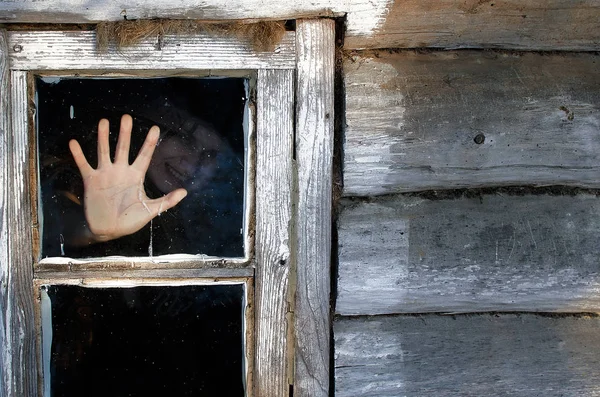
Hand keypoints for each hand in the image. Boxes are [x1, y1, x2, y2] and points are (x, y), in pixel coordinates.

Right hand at [69, 114, 187, 242]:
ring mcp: (105, 174)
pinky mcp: (91, 181)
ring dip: (104, 137)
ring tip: (104, 121)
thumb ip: (167, 201)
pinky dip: (78, 155)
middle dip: (125, 133)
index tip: (155, 128)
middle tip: (127, 117)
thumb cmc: (130, 220)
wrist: (109, 231)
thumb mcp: (151, 210)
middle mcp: (121, 171)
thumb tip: (185, 192)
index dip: (150, 143)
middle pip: (123, 148)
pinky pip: (84, 165)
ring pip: (104, 151)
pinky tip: (73, 143)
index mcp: (136, 176)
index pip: (144, 155)